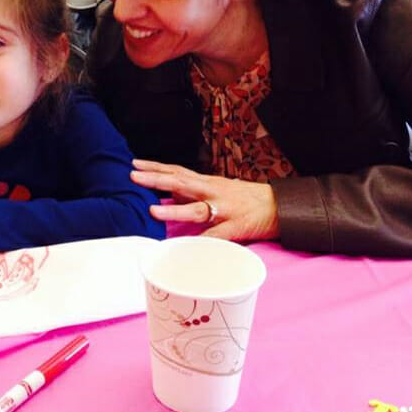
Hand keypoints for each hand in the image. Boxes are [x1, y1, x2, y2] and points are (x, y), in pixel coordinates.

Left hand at [130, 159, 279, 242]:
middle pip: (181, 183)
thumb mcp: (215, 190)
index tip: (134, 163)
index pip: (176, 171)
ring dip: (174, 210)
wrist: (278, 205)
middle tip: (134, 176)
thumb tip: (168, 194)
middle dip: (157, 180)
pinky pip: (218, 236)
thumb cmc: (242, 198)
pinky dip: (204, 241)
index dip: (155, 167)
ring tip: (153, 210)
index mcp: (206, 183)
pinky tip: (189, 247)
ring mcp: (224, 209)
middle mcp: (212, 192)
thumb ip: (192, 193)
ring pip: (196, 209)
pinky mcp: (236, 227)